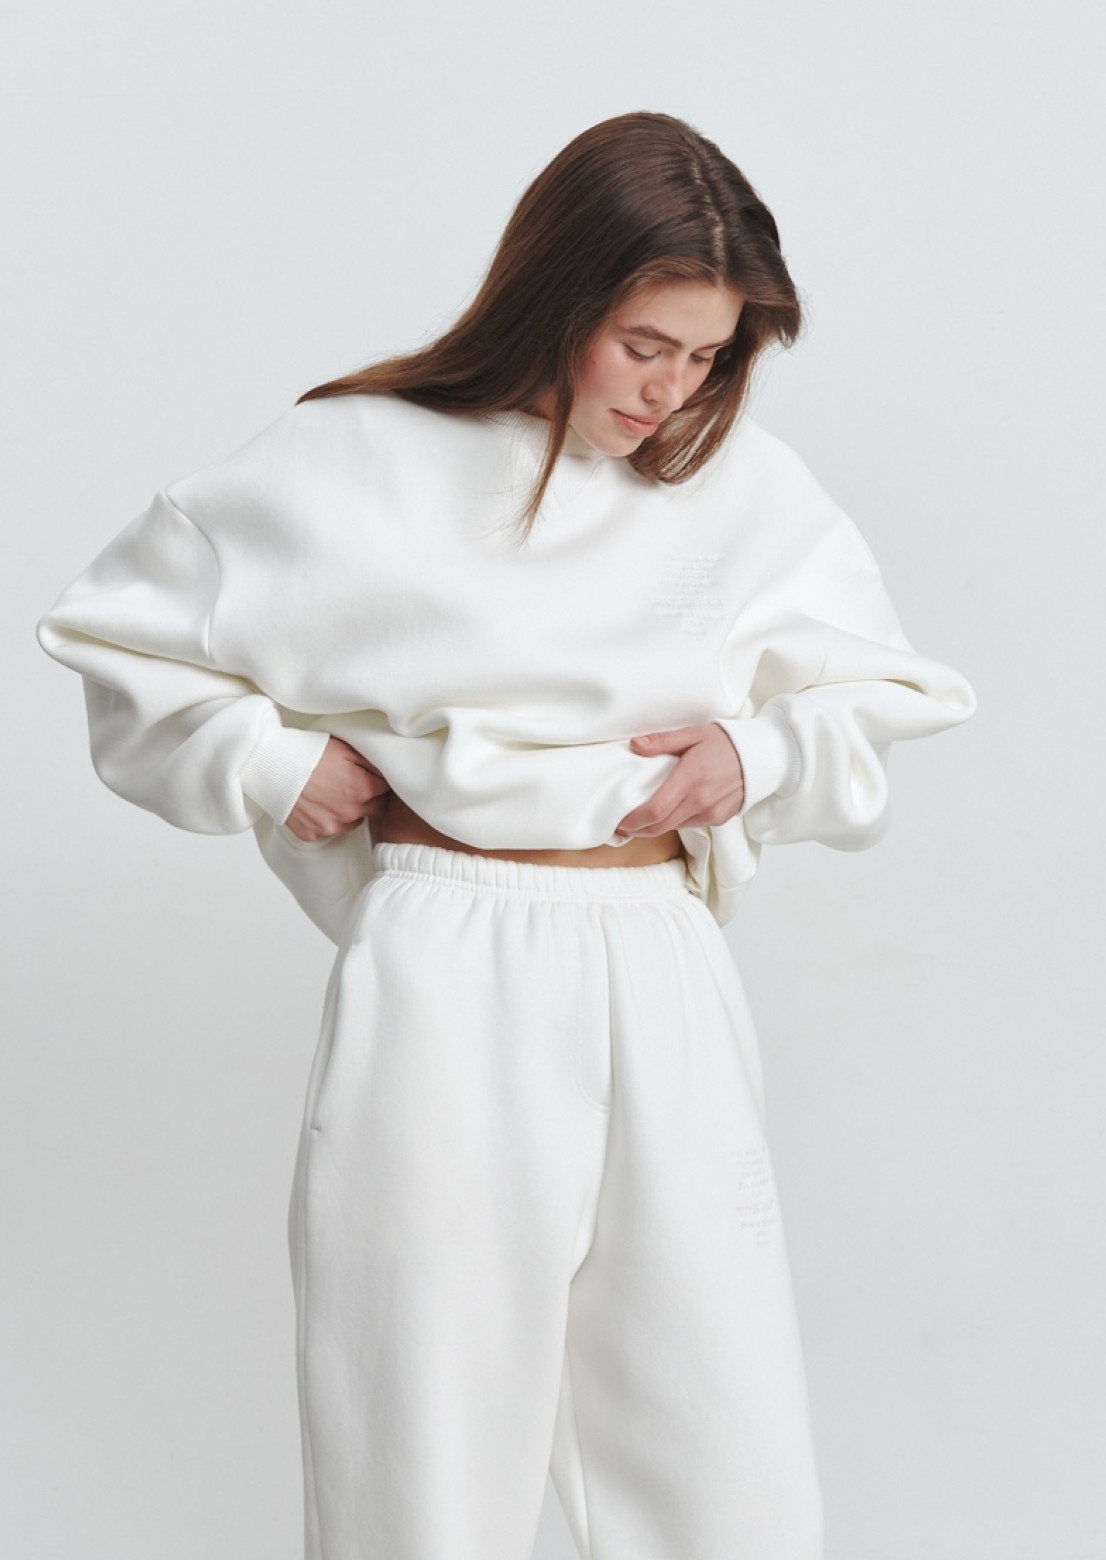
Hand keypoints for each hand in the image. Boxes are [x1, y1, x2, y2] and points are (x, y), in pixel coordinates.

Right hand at [284, 737, 392, 841]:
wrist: (273, 766)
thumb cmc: (309, 753)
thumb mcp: (346, 748)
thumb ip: (372, 763)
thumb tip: (387, 771)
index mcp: (363, 790)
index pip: (386, 791)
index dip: (379, 782)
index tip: (371, 776)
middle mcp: (350, 813)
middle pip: (374, 809)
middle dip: (368, 798)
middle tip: (352, 783)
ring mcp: (331, 826)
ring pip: (352, 822)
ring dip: (349, 810)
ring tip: (332, 793)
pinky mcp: (313, 834)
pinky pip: (327, 829)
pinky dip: (325, 819)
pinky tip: (316, 803)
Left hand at [614, 722, 744, 836]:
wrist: (762, 756)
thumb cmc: (725, 742)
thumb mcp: (693, 733)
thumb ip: (662, 740)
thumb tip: (635, 745)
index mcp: (691, 778)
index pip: (655, 810)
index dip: (633, 821)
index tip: (618, 821)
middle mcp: (701, 800)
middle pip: (660, 826)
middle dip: (638, 829)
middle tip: (621, 825)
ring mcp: (711, 812)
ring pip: (674, 828)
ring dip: (655, 827)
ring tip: (640, 819)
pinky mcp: (719, 819)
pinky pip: (689, 825)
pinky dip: (674, 822)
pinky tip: (667, 813)